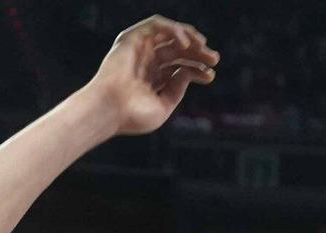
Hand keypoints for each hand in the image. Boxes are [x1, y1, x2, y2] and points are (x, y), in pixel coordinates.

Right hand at [87, 16, 218, 135]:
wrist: (110, 109)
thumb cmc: (133, 115)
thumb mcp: (163, 105)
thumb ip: (177, 89)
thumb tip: (188, 72)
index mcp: (153, 79)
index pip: (180, 68)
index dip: (197, 69)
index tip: (211, 75)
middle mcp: (147, 62)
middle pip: (178, 51)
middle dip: (199, 53)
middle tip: (214, 59)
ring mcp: (140, 49)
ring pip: (170, 35)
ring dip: (190, 38)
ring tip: (204, 48)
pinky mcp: (133, 38)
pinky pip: (157, 25)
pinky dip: (174, 30)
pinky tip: (186, 44)